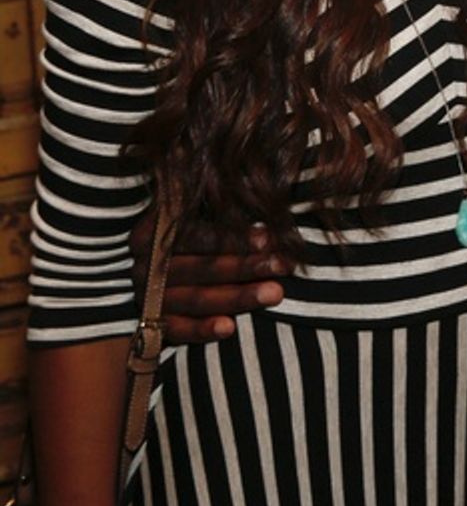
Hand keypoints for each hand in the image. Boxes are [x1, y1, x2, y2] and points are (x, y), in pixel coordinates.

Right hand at [130, 212, 291, 344]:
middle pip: (199, 267)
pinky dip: (202, 329)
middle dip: (244, 266)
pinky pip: (177, 330)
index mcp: (153, 229)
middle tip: (282, 265)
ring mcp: (147, 296)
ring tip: (274, 293)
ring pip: (194, 298)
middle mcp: (145, 263)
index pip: (193, 233)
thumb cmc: (199, 235)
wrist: (170, 275)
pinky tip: (230, 328)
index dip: (231, 236)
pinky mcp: (152, 326)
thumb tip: (237, 175)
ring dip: (236, 297)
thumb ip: (217, 200)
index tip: (269, 238)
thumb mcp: (200, 211)